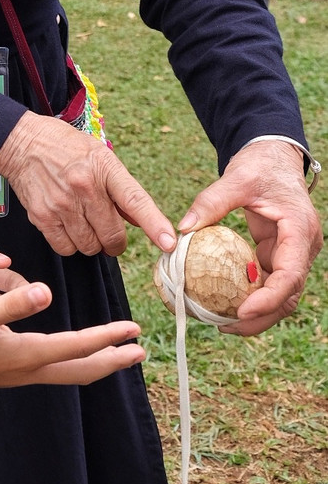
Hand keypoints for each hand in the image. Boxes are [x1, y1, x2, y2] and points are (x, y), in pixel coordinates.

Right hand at [0, 112, 175, 257]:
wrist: (21, 142)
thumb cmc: (64, 147)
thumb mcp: (98, 155)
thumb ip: (119, 188)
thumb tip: (139, 220)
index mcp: (103, 167)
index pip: (135, 200)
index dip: (155, 224)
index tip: (170, 242)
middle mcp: (84, 186)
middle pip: (112, 235)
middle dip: (114, 241)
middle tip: (108, 232)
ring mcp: (62, 204)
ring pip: (90, 246)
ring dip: (91, 242)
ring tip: (82, 221)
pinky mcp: (42, 217)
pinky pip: (66, 248)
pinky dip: (70, 244)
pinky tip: (66, 226)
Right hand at [0, 282, 145, 388]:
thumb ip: (13, 303)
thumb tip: (45, 291)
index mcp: (28, 354)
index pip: (78, 346)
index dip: (107, 338)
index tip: (132, 330)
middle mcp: (30, 369)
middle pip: (82, 369)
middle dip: (112, 360)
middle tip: (139, 351)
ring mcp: (22, 374)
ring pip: (70, 372)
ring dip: (96, 363)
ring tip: (115, 354)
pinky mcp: (13, 371)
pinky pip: (56, 369)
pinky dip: (75, 362)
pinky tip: (71, 352)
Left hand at [177, 140, 322, 335]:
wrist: (273, 157)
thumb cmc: (260, 165)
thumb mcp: (237, 178)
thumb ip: (211, 201)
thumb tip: (183, 228)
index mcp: (299, 231)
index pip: (291, 275)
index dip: (269, 298)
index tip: (242, 311)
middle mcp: (301, 248)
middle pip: (288, 295)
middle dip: (261, 317)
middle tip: (225, 327)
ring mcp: (291, 254)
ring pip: (280, 295)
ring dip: (255, 313)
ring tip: (221, 323)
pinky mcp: (277, 255)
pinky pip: (267, 283)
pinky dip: (249, 296)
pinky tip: (224, 303)